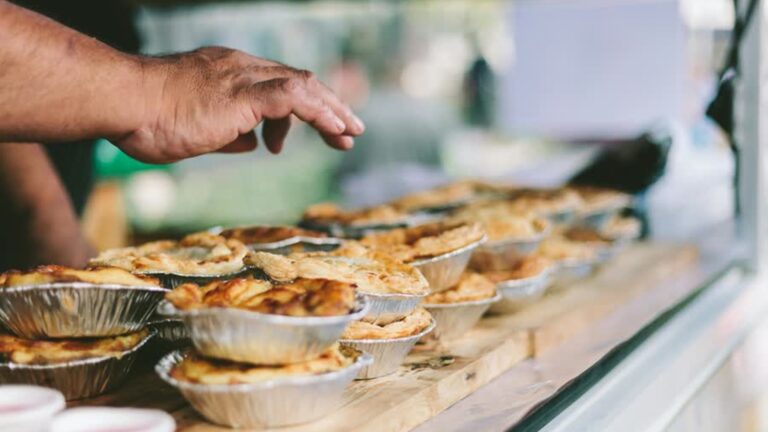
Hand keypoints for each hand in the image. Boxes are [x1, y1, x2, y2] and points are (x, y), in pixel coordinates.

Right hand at [116, 47, 364, 162]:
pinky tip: (337, 131)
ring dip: (332, 111)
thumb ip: (228, 133)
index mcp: (226, 72)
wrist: (122, 103)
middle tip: (350, 130)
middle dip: (329, 106)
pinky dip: (320, 114)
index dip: (305, 107)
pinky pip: (294, 99)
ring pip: (302, 87)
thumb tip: (252, 143)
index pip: (277, 84)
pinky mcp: (243, 94)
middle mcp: (239, 67)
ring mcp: (242, 77)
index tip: (322, 130)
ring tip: (350, 134)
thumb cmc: (145, 119)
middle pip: (297, 81)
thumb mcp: (196, 130)